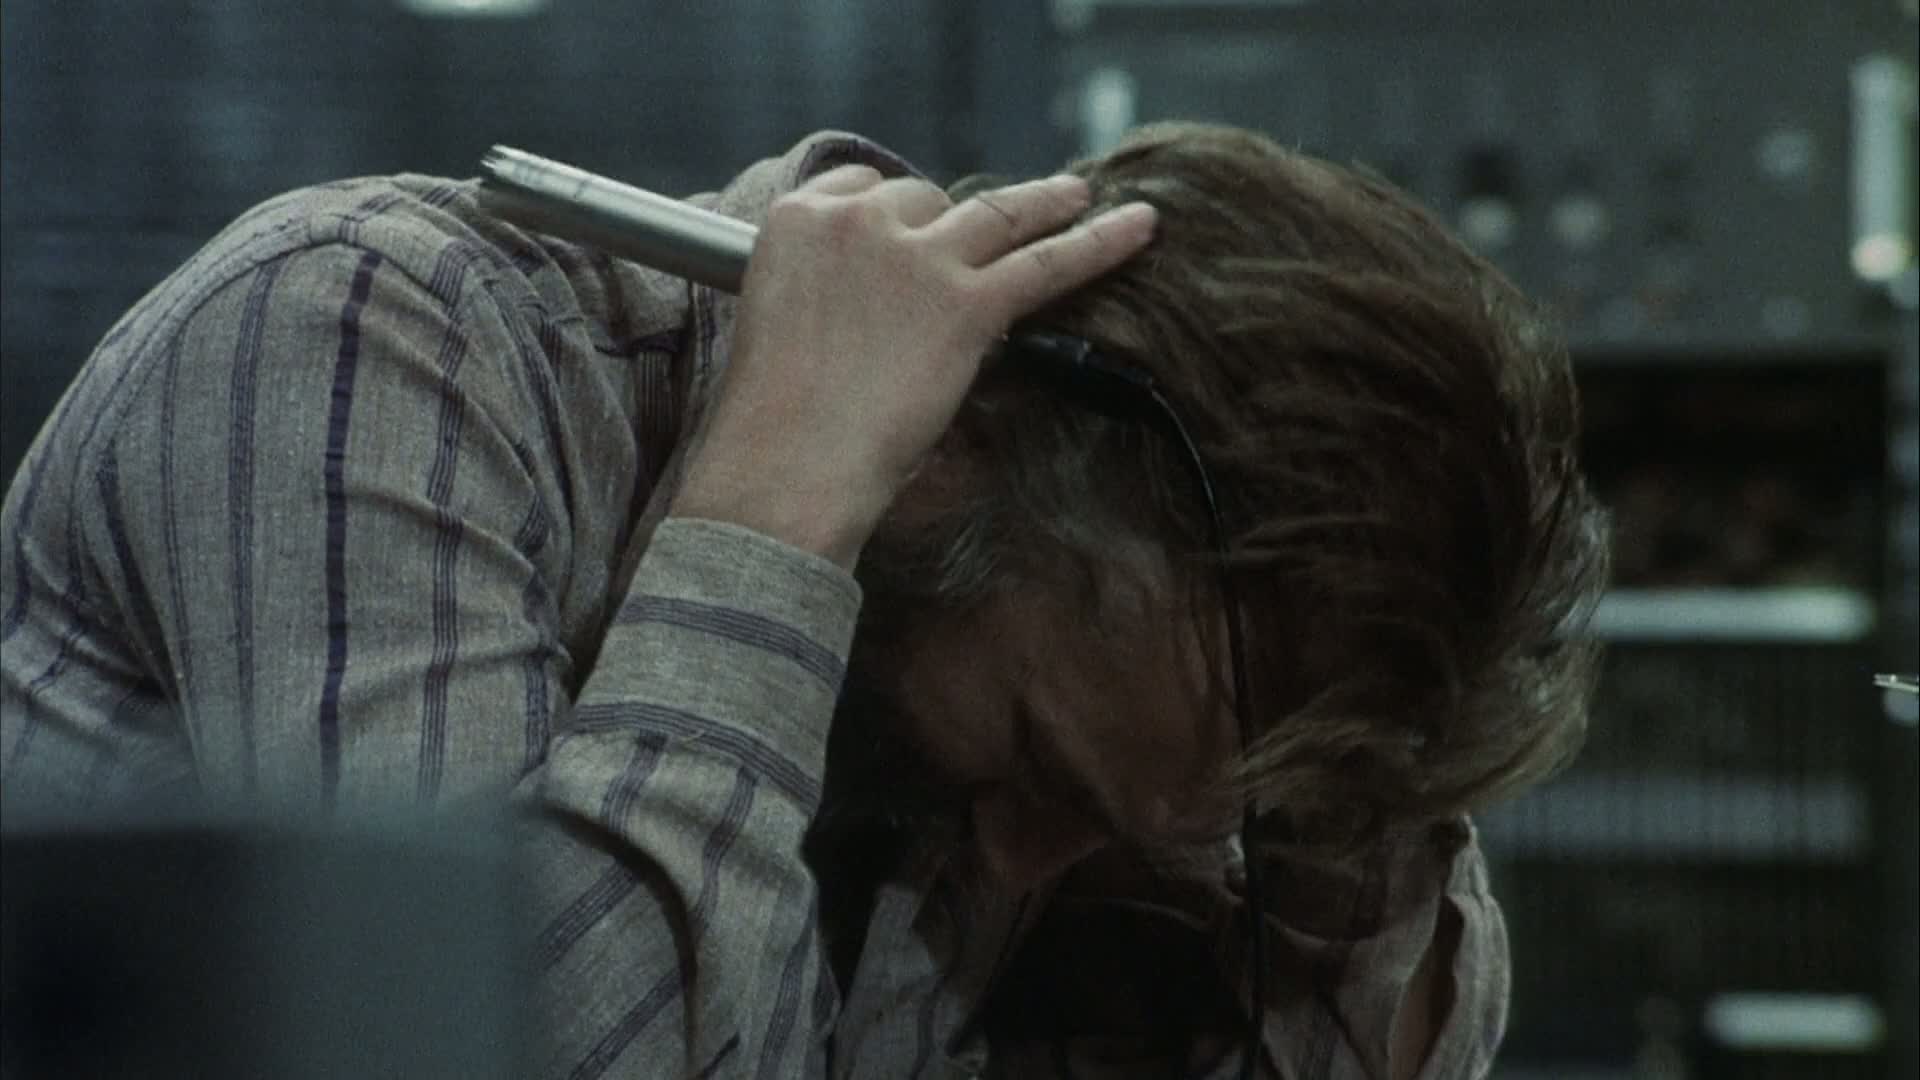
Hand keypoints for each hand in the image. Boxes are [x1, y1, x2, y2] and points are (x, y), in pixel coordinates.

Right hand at [672, 165, 1157, 567]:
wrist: (786, 466)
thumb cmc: (772, 423)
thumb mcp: (778, 322)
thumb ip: (822, 293)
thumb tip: (871, 312)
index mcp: (797, 220)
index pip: (864, 186)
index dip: (896, 213)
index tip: (915, 229)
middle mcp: (858, 221)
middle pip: (929, 201)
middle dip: (954, 229)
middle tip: (981, 254)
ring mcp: (917, 258)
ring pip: (997, 214)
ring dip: (1045, 203)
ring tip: (1078, 196)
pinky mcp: (966, 304)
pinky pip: (1047, 264)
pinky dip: (1100, 244)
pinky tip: (1138, 227)